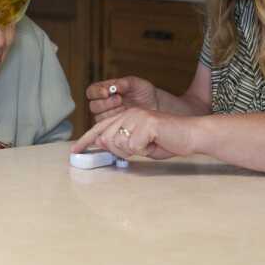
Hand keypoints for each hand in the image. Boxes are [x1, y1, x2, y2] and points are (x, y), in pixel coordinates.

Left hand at [70, 107, 194, 159]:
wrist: (190, 134)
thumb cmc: (167, 141)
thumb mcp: (139, 145)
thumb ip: (120, 143)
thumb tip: (101, 143)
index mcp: (126, 116)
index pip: (100, 128)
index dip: (85, 140)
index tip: (74, 151)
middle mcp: (129, 113)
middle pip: (107, 139)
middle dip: (121, 151)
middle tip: (141, 147)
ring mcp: (137, 116)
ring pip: (119, 144)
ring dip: (134, 151)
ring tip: (149, 144)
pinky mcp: (146, 123)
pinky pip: (134, 147)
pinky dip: (144, 151)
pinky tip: (155, 143)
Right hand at [85, 76, 157, 121]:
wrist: (154, 105)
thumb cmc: (143, 92)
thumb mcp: (135, 83)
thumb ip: (123, 83)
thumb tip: (114, 86)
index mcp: (104, 90)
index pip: (91, 91)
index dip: (96, 92)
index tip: (107, 92)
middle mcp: (103, 103)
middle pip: (93, 106)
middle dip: (106, 103)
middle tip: (119, 99)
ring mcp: (107, 116)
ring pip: (99, 118)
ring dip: (111, 113)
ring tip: (124, 109)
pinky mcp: (113, 127)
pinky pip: (107, 129)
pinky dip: (115, 123)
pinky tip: (125, 118)